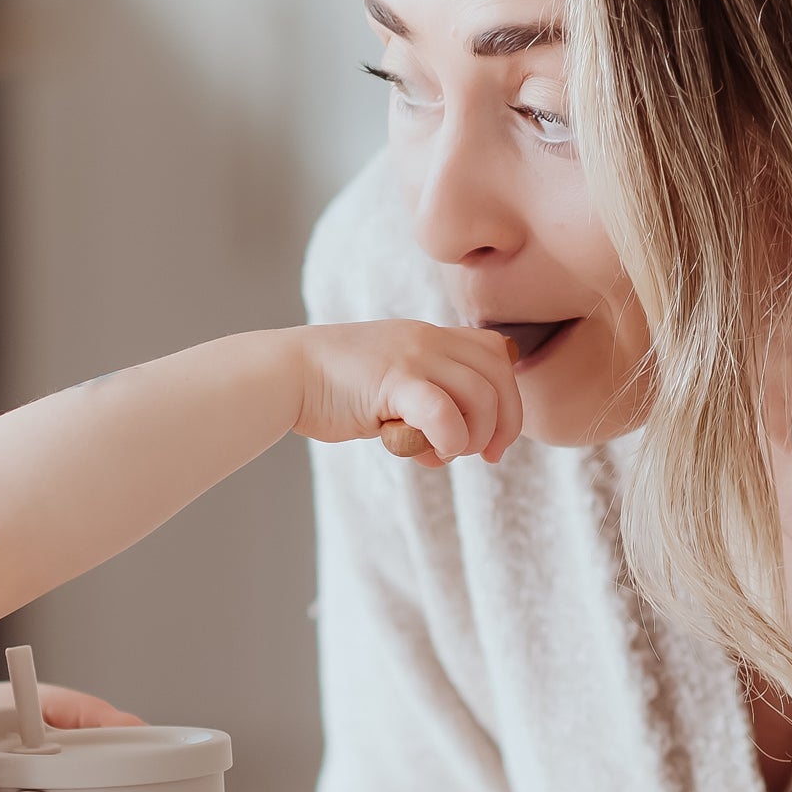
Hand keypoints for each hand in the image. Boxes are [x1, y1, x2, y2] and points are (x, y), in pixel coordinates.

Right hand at [293, 320, 523, 465]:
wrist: (284, 373)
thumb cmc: (330, 387)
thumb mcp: (388, 378)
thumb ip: (423, 394)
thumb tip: (453, 438)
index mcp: (428, 336)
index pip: (495, 353)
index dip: (507, 396)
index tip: (492, 435)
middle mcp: (428, 339)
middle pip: (500, 375)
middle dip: (504, 423)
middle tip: (486, 455)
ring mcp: (413, 357)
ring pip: (481, 397)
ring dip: (474, 437)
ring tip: (444, 454)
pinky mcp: (394, 381)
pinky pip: (445, 413)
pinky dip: (450, 440)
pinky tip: (431, 453)